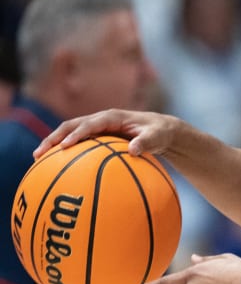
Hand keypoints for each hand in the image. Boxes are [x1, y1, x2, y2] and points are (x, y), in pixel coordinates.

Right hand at [34, 109, 178, 158]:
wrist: (160, 129)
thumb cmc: (159, 133)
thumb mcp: (157, 137)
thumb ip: (146, 142)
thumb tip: (133, 151)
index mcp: (112, 117)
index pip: (90, 124)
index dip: (77, 134)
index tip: (66, 146)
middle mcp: (100, 119)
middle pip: (71, 125)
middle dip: (54, 137)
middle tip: (40, 153)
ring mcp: (96, 126)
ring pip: (68, 132)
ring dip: (53, 143)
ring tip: (37, 159)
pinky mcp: (95, 135)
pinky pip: (76, 141)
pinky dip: (63, 149)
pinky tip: (53, 166)